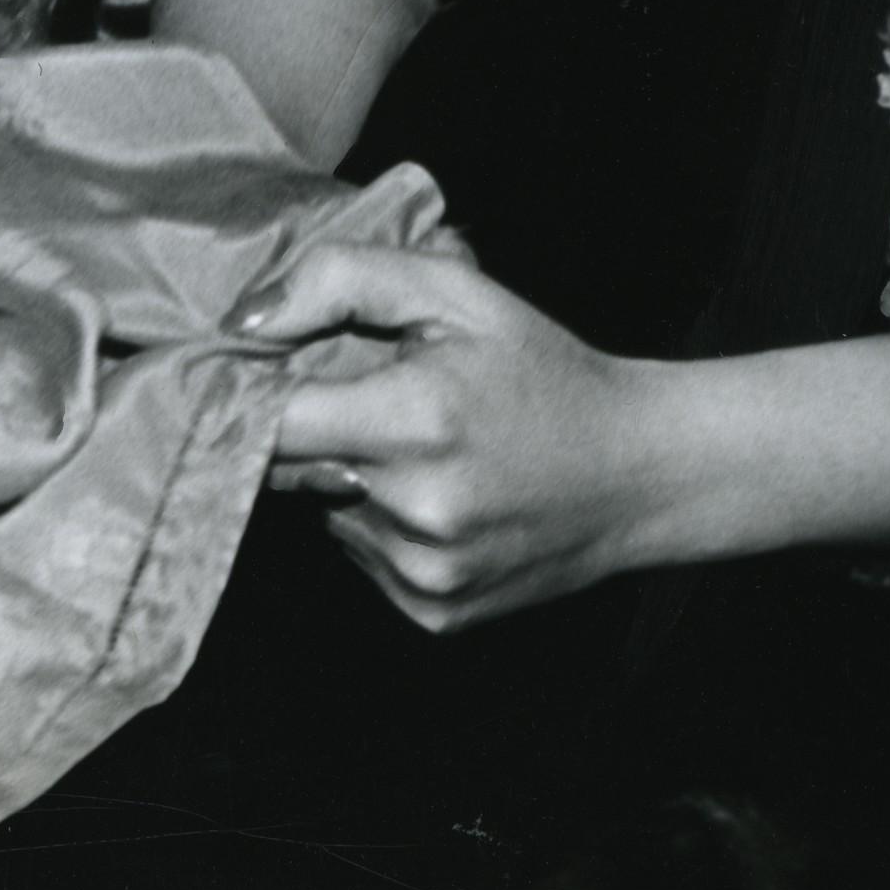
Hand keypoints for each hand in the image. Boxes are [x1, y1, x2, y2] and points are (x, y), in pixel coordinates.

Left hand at [241, 241, 679, 632]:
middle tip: (368, 400)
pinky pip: (362, 556)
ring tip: (421, 449)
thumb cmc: (541, 370)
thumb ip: (340, 280)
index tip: (266, 372)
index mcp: (415, 420)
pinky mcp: (435, 610)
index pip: (270, 420)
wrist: (642, 471)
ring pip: (324, 512)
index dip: (254, 392)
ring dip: (346, 478)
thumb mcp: (454, 289)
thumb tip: (247, 320)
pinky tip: (439, 496)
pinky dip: (380, 523)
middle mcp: (415, 508)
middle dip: (310, 430)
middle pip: (290, 467)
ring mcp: (425, 570)